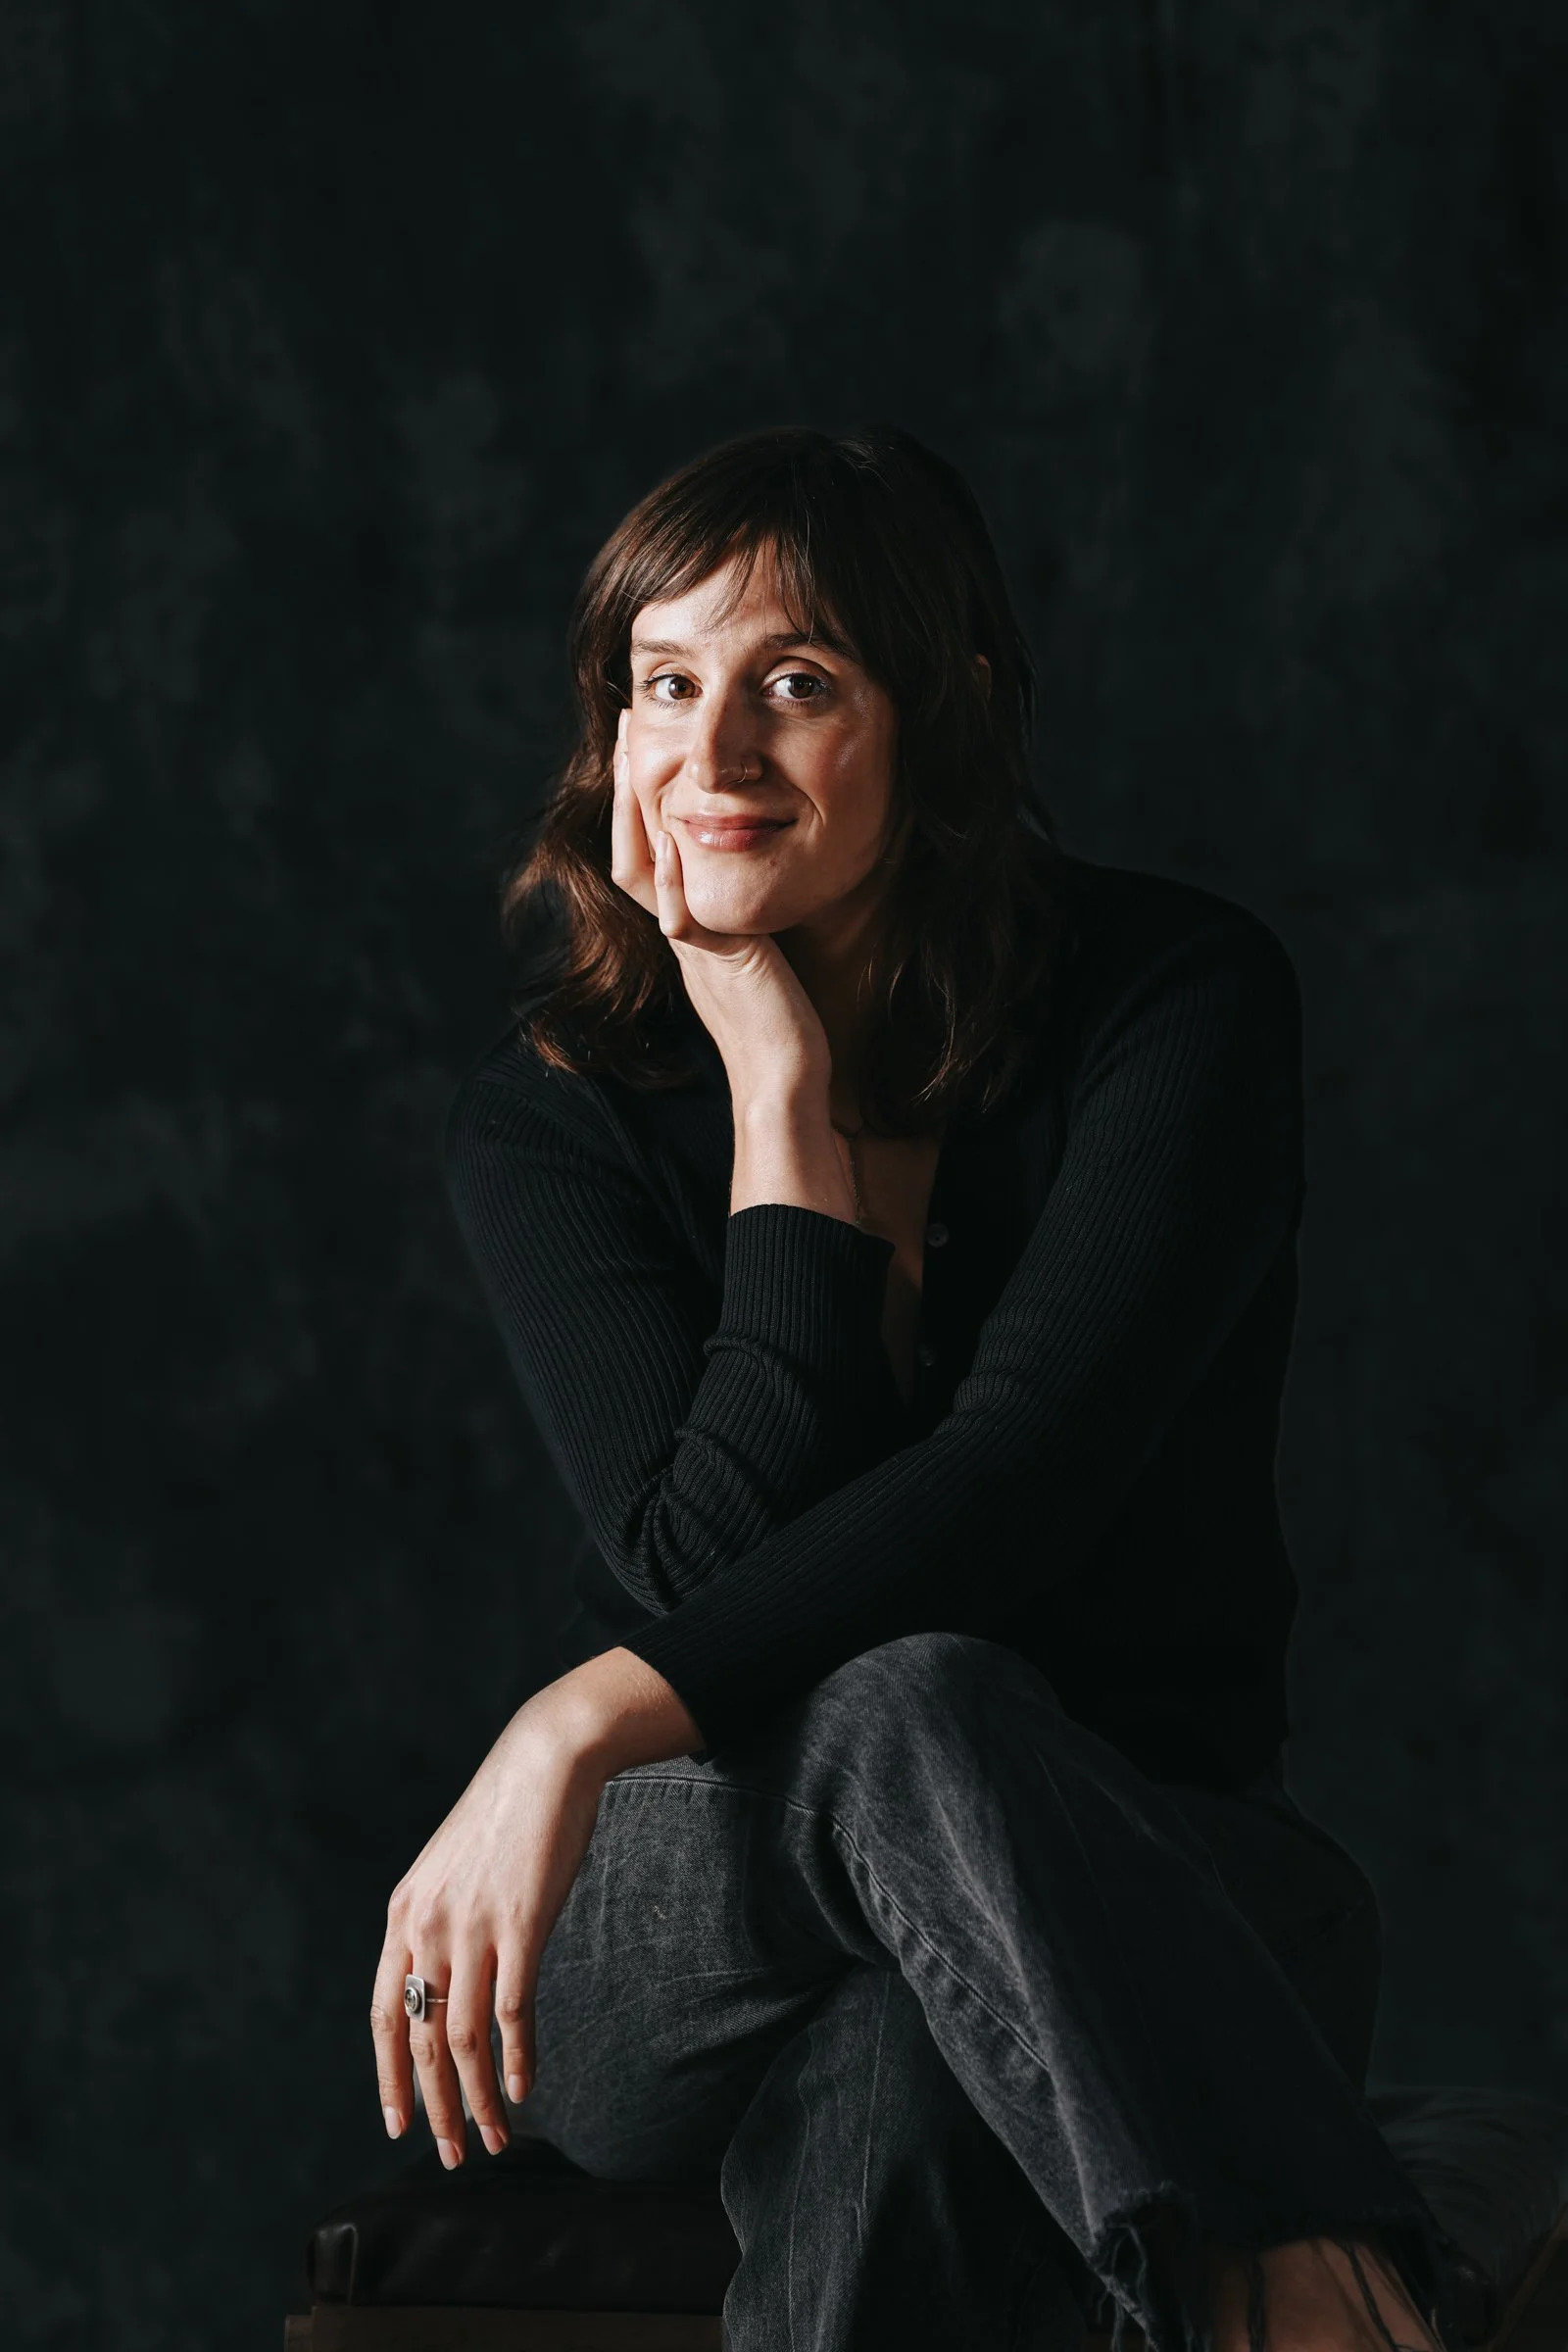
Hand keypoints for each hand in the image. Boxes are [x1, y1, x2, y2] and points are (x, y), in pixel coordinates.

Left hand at [370, 1647, 701, 2165]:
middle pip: (421, 2040)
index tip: (399, 2123)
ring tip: (492, 2139)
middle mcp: (427, 1926)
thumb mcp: (450, 1869)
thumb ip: (439, 1923)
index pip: (384, 2016)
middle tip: (450, 2154)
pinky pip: (510, 2011)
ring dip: (476, 2098)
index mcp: (404, 1914)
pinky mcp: (521, 1924)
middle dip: (434, 2106)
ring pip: (463, 2038)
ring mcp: (472, 1926)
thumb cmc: (505, 1814)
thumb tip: (443, 1981)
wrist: (545, 1761)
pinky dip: (515, 2058)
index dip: (389, 2077)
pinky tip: (523, 2088)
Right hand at [609, 712, 831, 1102]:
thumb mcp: (764, 949)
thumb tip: (763, 868)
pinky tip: (671, 834)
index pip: (647, 850)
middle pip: (630, 849)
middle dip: (627, 787)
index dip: (639, 800)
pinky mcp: (715, 961)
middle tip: (625, 728)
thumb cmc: (786, 1022)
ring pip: (641, 872)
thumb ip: (749, 911)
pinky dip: (671, 875)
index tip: (641, 745)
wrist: (785, 1078)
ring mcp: (690, 947)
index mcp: (686, 926)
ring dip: (635, 813)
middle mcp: (678, 932)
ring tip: (635, 758)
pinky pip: (678, 914)